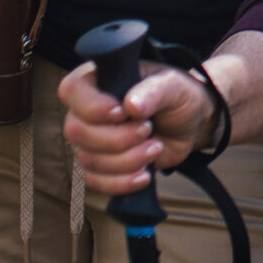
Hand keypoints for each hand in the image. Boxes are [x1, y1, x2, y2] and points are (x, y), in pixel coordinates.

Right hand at [58, 59, 217, 194]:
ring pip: (88, 160)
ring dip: (126, 160)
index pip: (72, 90)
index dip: (92, 106)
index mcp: (99, 80)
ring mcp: (92, 141)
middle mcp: (87, 111)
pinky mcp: (103, 166)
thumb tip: (131, 105)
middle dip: (116, 138)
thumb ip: (154, 91)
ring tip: (156, 147)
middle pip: (76, 131)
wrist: (191, 124)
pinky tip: (145, 174)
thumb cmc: (177, 95)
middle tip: (148, 129)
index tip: (122, 113)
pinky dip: (122, 182)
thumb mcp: (173, 85)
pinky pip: (97, 182)